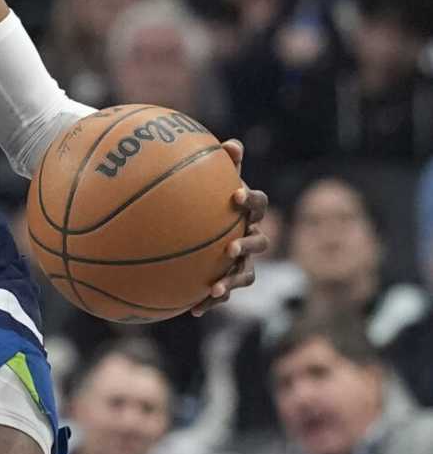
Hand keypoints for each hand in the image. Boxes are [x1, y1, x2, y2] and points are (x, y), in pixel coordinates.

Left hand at [192, 138, 270, 316]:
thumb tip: (231, 144)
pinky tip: (193, 309)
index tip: (234, 196)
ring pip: (246, 274)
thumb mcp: (210, 182)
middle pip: (260, 242)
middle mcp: (251, 237)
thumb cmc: (207, 200)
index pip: (258, 204)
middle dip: (247, 245)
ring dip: (232, 281)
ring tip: (216, 288)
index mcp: (247, 212)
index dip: (250, 199)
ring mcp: (243, 262)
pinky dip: (210, 302)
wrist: (201, 231)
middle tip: (231, 248)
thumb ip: (219, 164)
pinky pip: (222, 293)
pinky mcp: (229, 281)